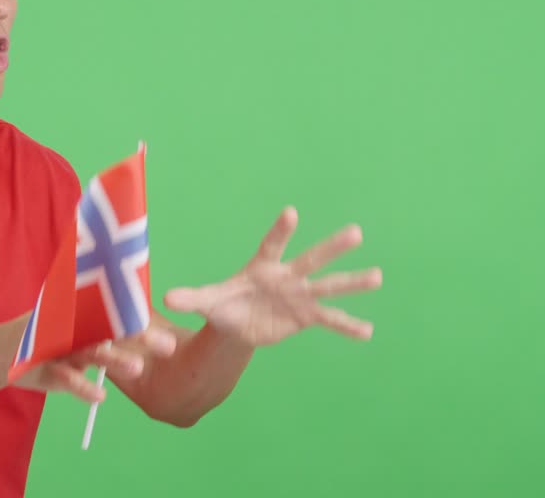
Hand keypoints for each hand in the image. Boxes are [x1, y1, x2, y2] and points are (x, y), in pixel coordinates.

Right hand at [12, 326, 176, 402]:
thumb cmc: (45, 341)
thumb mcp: (73, 331)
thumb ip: (102, 327)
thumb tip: (141, 322)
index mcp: (83, 315)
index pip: (118, 311)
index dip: (145, 317)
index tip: (173, 326)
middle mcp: (72, 325)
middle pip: (111, 327)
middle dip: (140, 336)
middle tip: (169, 345)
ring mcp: (57, 344)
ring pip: (91, 351)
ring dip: (114, 360)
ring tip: (138, 368)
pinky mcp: (42, 365)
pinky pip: (65, 377)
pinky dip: (82, 387)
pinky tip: (101, 398)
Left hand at [163, 207, 381, 346]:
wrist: (238, 323)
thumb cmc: (224, 305)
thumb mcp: (207, 303)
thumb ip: (191, 299)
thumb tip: (166, 299)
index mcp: (262, 268)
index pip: (272, 245)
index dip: (281, 230)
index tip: (291, 212)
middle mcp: (286, 278)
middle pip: (311, 259)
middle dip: (332, 247)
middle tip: (355, 232)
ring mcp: (299, 296)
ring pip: (329, 286)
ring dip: (353, 282)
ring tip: (378, 276)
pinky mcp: (305, 317)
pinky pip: (330, 321)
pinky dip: (348, 326)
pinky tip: (368, 331)